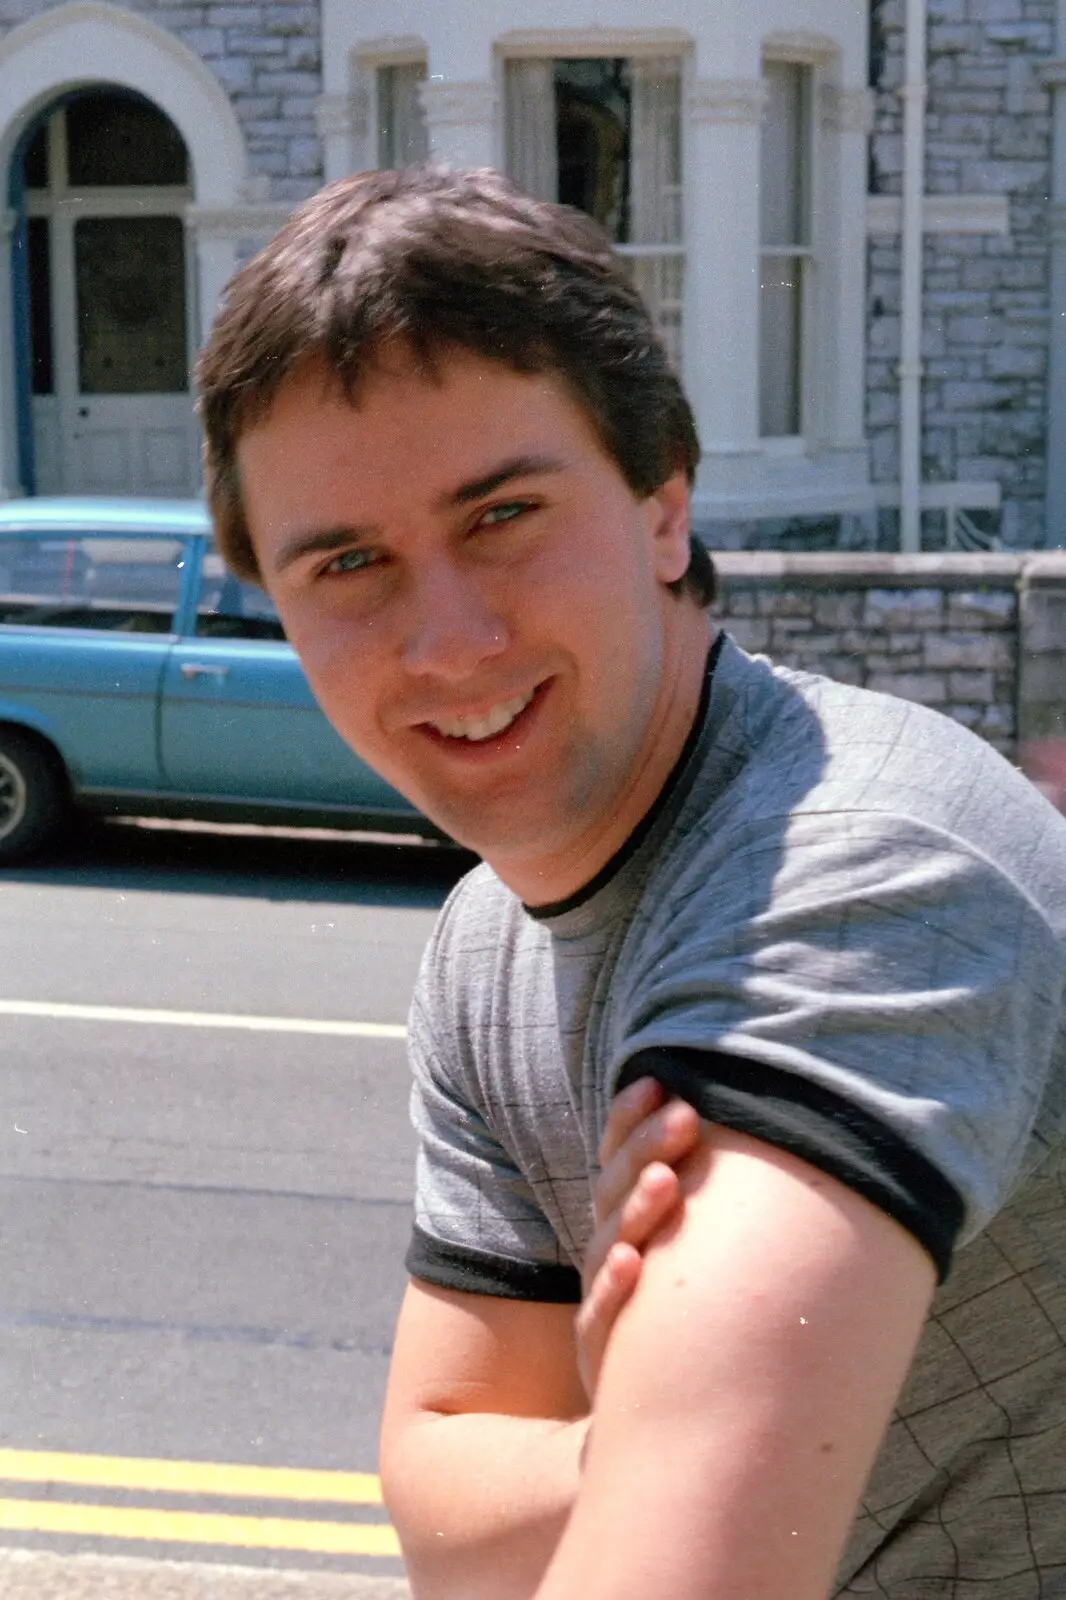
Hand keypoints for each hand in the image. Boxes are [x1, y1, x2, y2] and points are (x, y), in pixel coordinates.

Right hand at [576, 1077, 699, 1400]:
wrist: (668, 1425)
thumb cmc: (698, 1319)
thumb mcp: (701, 1253)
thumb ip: (713, 1197)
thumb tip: (779, 1127)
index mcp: (629, 1218)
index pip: (620, 1156)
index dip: (630, 1119)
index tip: (657, 1080)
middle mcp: (611, 1250)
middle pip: (615, 1187)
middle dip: (645, 1147)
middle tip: (683, 1116)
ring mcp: (605, 1299)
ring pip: (609, 1243)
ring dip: (635, 1209)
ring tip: (664, 1180)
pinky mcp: (603, 1352)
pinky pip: (601, 1316)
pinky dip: (614, 1288)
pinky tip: (630, 1264)